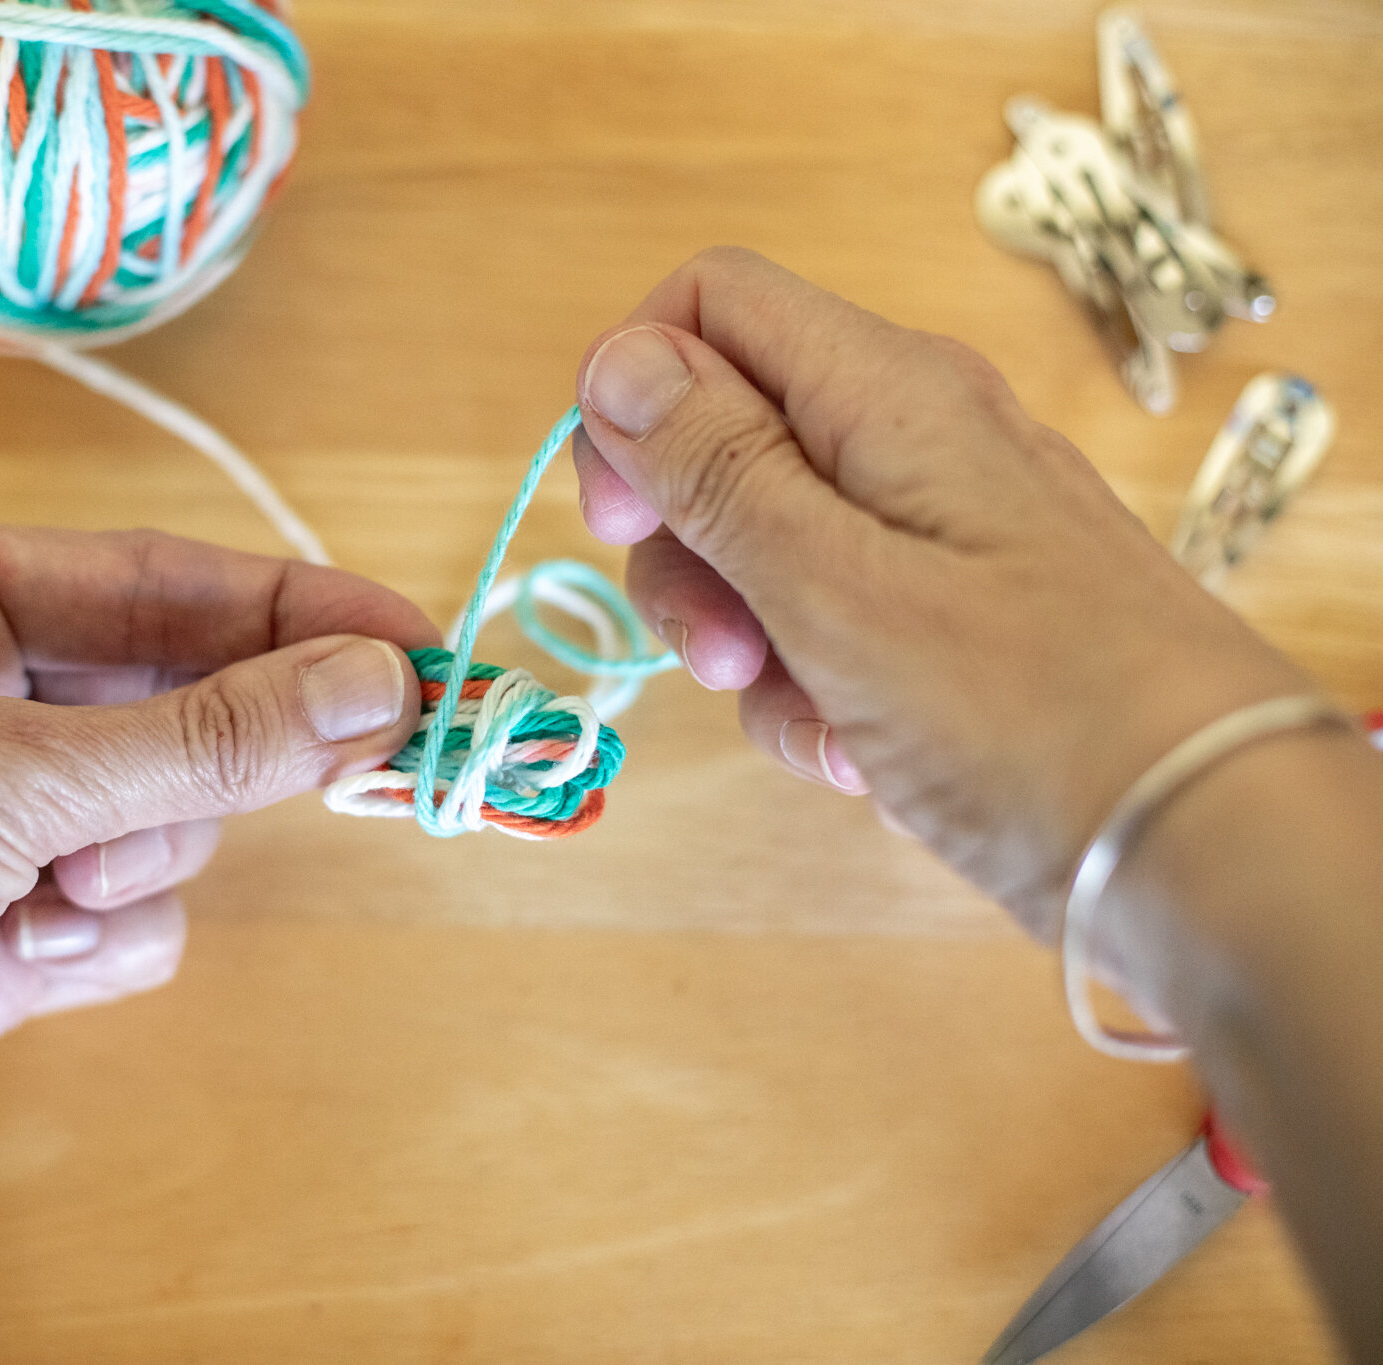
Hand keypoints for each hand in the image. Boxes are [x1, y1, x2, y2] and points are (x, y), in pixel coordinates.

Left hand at [0, 520, 433, 1361]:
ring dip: (134, 851)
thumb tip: (384, 684)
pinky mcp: (8, 927)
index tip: (414, 641)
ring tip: (57, 884)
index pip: (156, 580)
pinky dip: (100, 933)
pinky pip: (134, 911)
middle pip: (174, 698)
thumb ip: (213, 734)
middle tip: (379, 744)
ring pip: (166, 813)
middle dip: (232, 743)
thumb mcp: (18, 765)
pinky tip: (21, 952)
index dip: (292, 610)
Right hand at [568, 247, 1311, 932]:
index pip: (712, 306)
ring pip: (766, 551)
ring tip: (813, 722)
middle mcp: (912, 439)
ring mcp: (938, 534)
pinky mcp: (953, 622)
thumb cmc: (1028, 709)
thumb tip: (615, 359)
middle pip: (723, 440)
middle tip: (715, 652)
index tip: (615, 515)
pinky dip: (815, 692)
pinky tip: (859, 755)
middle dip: (686, 553)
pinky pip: (832, 629)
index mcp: (884, 393)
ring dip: (748, 644)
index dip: (633, 390)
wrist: (1206, 844)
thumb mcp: (832, 586)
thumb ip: (716, 469)